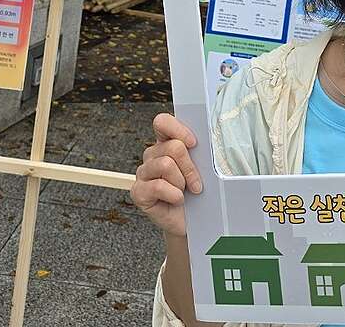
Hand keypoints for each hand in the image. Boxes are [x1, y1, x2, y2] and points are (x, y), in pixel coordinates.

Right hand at [130, 113, 202, 237]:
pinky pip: (158, 186)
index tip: (194, 143)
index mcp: (165, 143)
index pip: (162, 122)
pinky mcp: (138, 192)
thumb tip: (206, 141)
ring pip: (166, 165)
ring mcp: (143, 173)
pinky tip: (176, 201)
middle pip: (172, 147)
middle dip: (190, 167)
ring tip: (183, 192)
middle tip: (195, 183)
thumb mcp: (202, 168)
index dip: (178, 129)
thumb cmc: (197, 193)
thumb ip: (199, 152)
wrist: (191, 222)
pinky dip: (173, 195)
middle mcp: (152, 155)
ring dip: (181, 182)